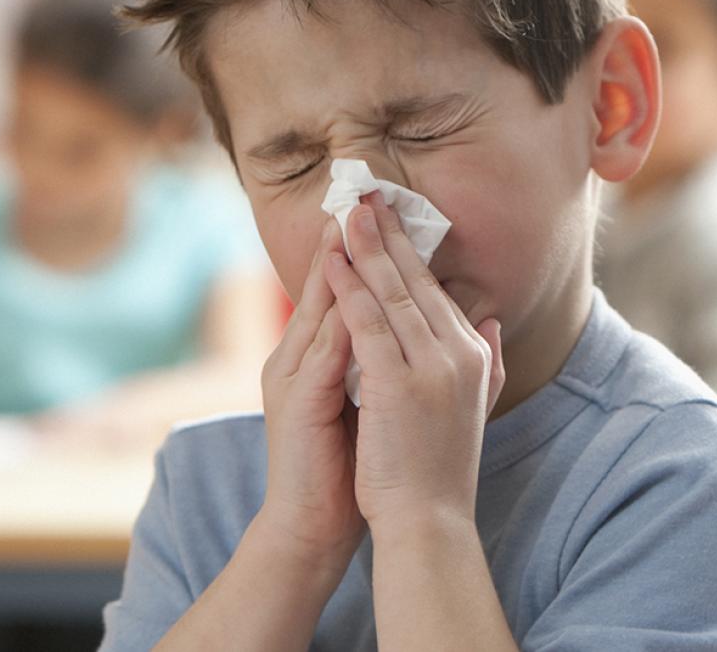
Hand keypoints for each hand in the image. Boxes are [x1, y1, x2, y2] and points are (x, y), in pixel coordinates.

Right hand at [257, 217, 365, 574]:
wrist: (318, 523)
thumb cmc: (351, 463)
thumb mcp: (375, 398)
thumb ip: (388, 357)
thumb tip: (422, 324)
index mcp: (321, 354)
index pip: (344, 289)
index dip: (364, 249)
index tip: (385, 208)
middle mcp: (300, 356)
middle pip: (326, 285)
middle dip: (349, 240)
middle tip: (368, 193)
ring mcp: (294, 377)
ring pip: (321, 308)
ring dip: (339, 265)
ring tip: (359, 223)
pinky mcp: (297, 402)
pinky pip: (323, 352)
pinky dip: (341, 320)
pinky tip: (360, 292)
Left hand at [324, 191, 504, 531]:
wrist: (430, 521)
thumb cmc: (441, 467)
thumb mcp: (475, 405)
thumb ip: (485, 360)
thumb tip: (489, 320)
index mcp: (471, 354)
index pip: (435, 290)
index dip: (409, 252)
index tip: (390, 218)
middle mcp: (458, 351)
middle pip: (417, 280)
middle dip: (389, 234)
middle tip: (367, 194)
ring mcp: (431, 365)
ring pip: (394, 292)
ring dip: (367, 248)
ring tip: (348, 212)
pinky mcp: (399, 382)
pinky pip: (370, 322)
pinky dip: (351, 288)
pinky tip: (335, 262)